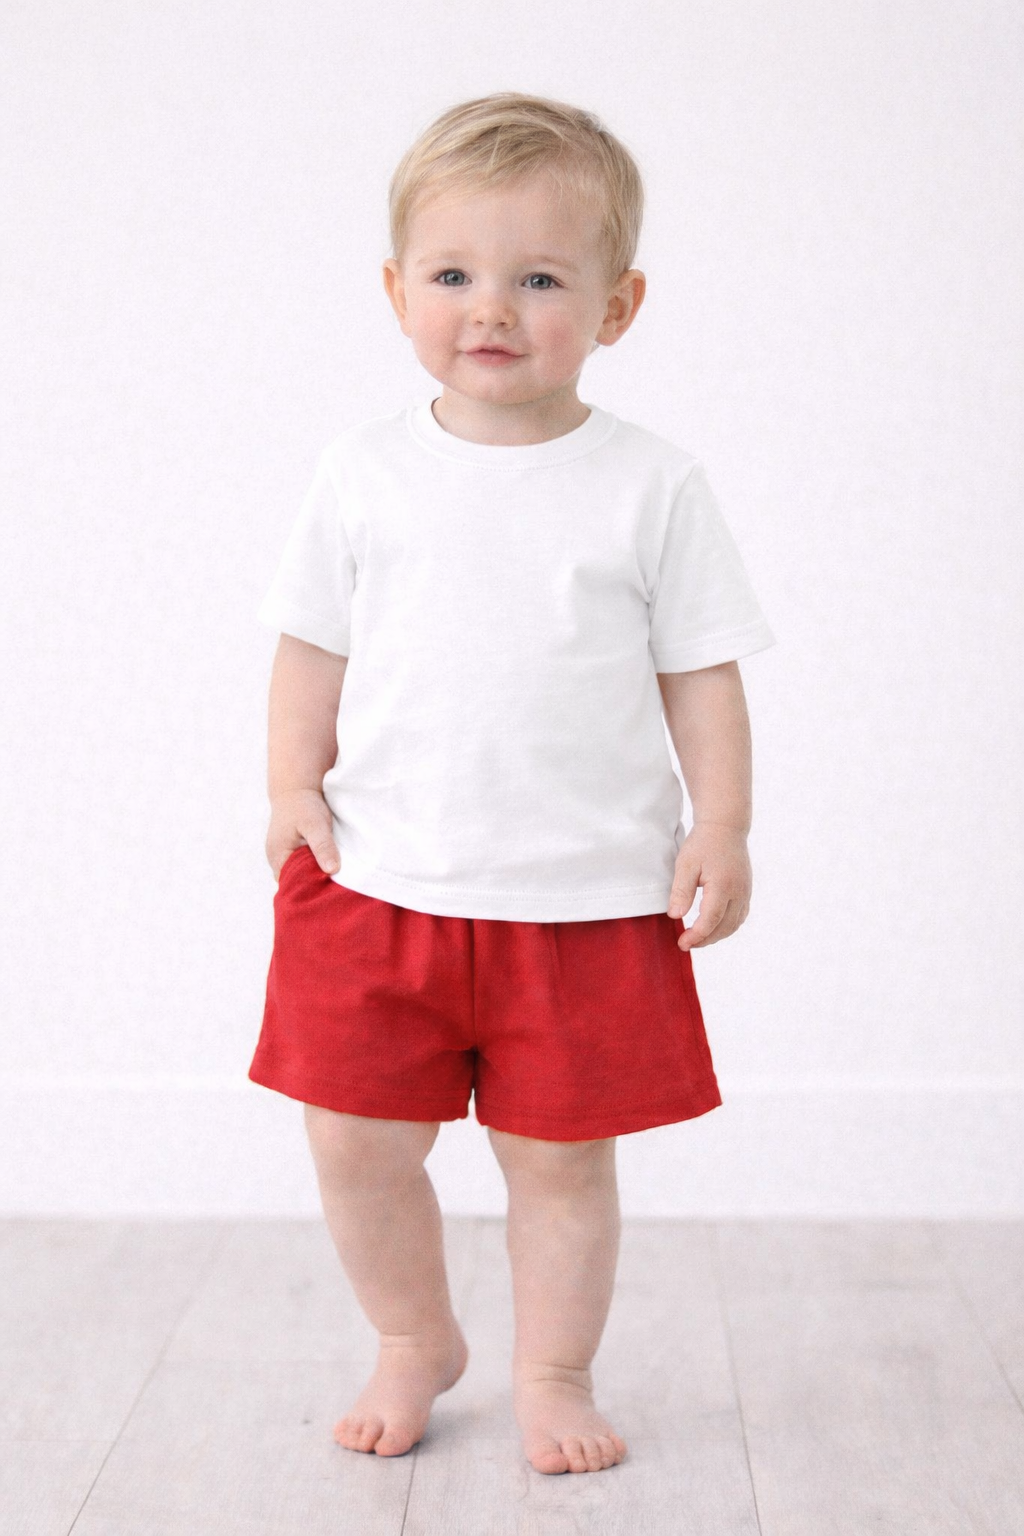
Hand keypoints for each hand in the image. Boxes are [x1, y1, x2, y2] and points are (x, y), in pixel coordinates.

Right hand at [266, 788, 340, 881]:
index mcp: (278, 858)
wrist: (297, 788)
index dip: (311, 890)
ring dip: (315, 875)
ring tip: (335, 879)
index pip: (292, 886)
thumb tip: (332, 870)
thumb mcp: (316, 824)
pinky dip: (315, 867)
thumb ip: (323, 846)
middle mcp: (277, 861)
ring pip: (300, 875)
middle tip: (337, 888)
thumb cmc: (304, 806)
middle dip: (314, 886)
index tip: (331, 891)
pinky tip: (329, 866)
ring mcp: (283, 857)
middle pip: (296, 884)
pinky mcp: (292, 852)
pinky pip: (303, 866)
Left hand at [666, 822, 751, 950]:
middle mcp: (739, 892)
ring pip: (734, 925)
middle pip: (724, 927)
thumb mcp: (686, 865)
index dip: (697, 935)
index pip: (711, 920)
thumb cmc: (703, 844)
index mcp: (723, 885)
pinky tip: (712, 927)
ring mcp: (745, 892)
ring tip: (697, 938)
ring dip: (716, 935)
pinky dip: (726, 927)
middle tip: (685, 944)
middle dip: (705, 940)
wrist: (725, 827)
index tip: (682, 943)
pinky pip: (739, 917)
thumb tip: (676, 916)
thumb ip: (681, 891)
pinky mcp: (746, 891)